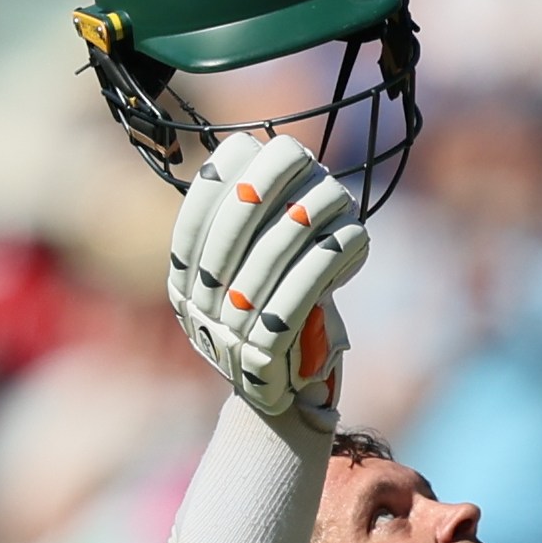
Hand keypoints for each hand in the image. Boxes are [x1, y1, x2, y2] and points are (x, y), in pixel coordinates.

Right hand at [168, 134, 368, 429]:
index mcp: (186, 279)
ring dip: (309, 216)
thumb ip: (249, 226)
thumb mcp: (252, 272)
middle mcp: (197, 304)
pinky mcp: (264, 354)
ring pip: (271, 256)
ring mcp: (227, 331)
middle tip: (305, 157)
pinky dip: (329, 261)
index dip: (224, 174)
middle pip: (232, 226)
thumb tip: (259, 152)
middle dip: (269, 182)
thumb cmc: (278, 318)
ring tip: (338, 195)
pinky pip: (299, 295)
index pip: (196, 214)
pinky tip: (355, 237)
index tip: (256, 146)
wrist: (284, 396)